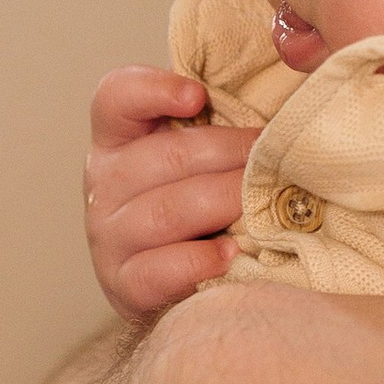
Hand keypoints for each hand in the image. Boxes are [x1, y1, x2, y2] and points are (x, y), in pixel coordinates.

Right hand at [84, 66, 252, 324]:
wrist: (173, 292)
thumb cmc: (195, 214)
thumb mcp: (195, 163)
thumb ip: (215, 129)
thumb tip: (280, 107)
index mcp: (117, 141)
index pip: (115, 98)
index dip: (153, 91)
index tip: (198, 97)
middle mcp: (103, 185)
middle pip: (163, 156)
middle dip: (227, 154)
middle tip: (273, 155)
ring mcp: (108, 237)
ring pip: (166, 211)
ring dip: (222, 202)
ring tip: (262, 202)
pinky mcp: (122, 285)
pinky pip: (160, 269)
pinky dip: (199, 260)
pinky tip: (230, 253)